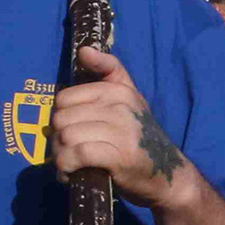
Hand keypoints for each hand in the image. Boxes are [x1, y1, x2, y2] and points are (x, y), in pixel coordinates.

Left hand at [51, 45, 192, 207]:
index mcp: (119, 90)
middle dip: (56, 140)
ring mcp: (122, 131)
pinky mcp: (120, 156)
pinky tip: (69, 174)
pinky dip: (66, 167)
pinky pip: (77, 155)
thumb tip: (84, 50)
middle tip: (65, 152)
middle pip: (62, 119)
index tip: (67, 131)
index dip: (59, 117)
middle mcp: (121, 106)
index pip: (65, 98)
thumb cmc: (140, 136)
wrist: (168, 174)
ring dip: (59, 156)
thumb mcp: (129, 99)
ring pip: (67, 137)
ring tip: (67, 164)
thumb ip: (108, 70)